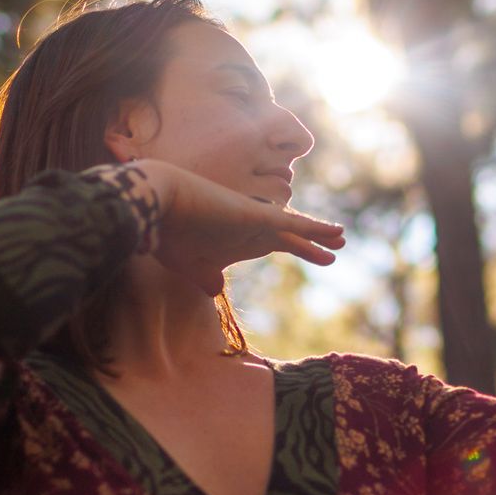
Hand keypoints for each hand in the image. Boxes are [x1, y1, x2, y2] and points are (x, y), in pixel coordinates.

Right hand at [129, 159, 345, 295]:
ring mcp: (253, 221)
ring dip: (318, 235)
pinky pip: (294, 223)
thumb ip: (205, 275)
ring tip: (342, 239)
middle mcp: (247, 229)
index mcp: (235, 240)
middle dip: (310, 243)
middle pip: (287, 237)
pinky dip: (316, 228)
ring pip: (294, 230)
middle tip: (335, 249)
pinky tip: (336, 231)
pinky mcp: (256, 217)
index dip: (292, 248)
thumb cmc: (167, 234)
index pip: (271, 244)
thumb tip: (216, 289)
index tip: (310, 257)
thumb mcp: (190, 265)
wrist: (153, 206)